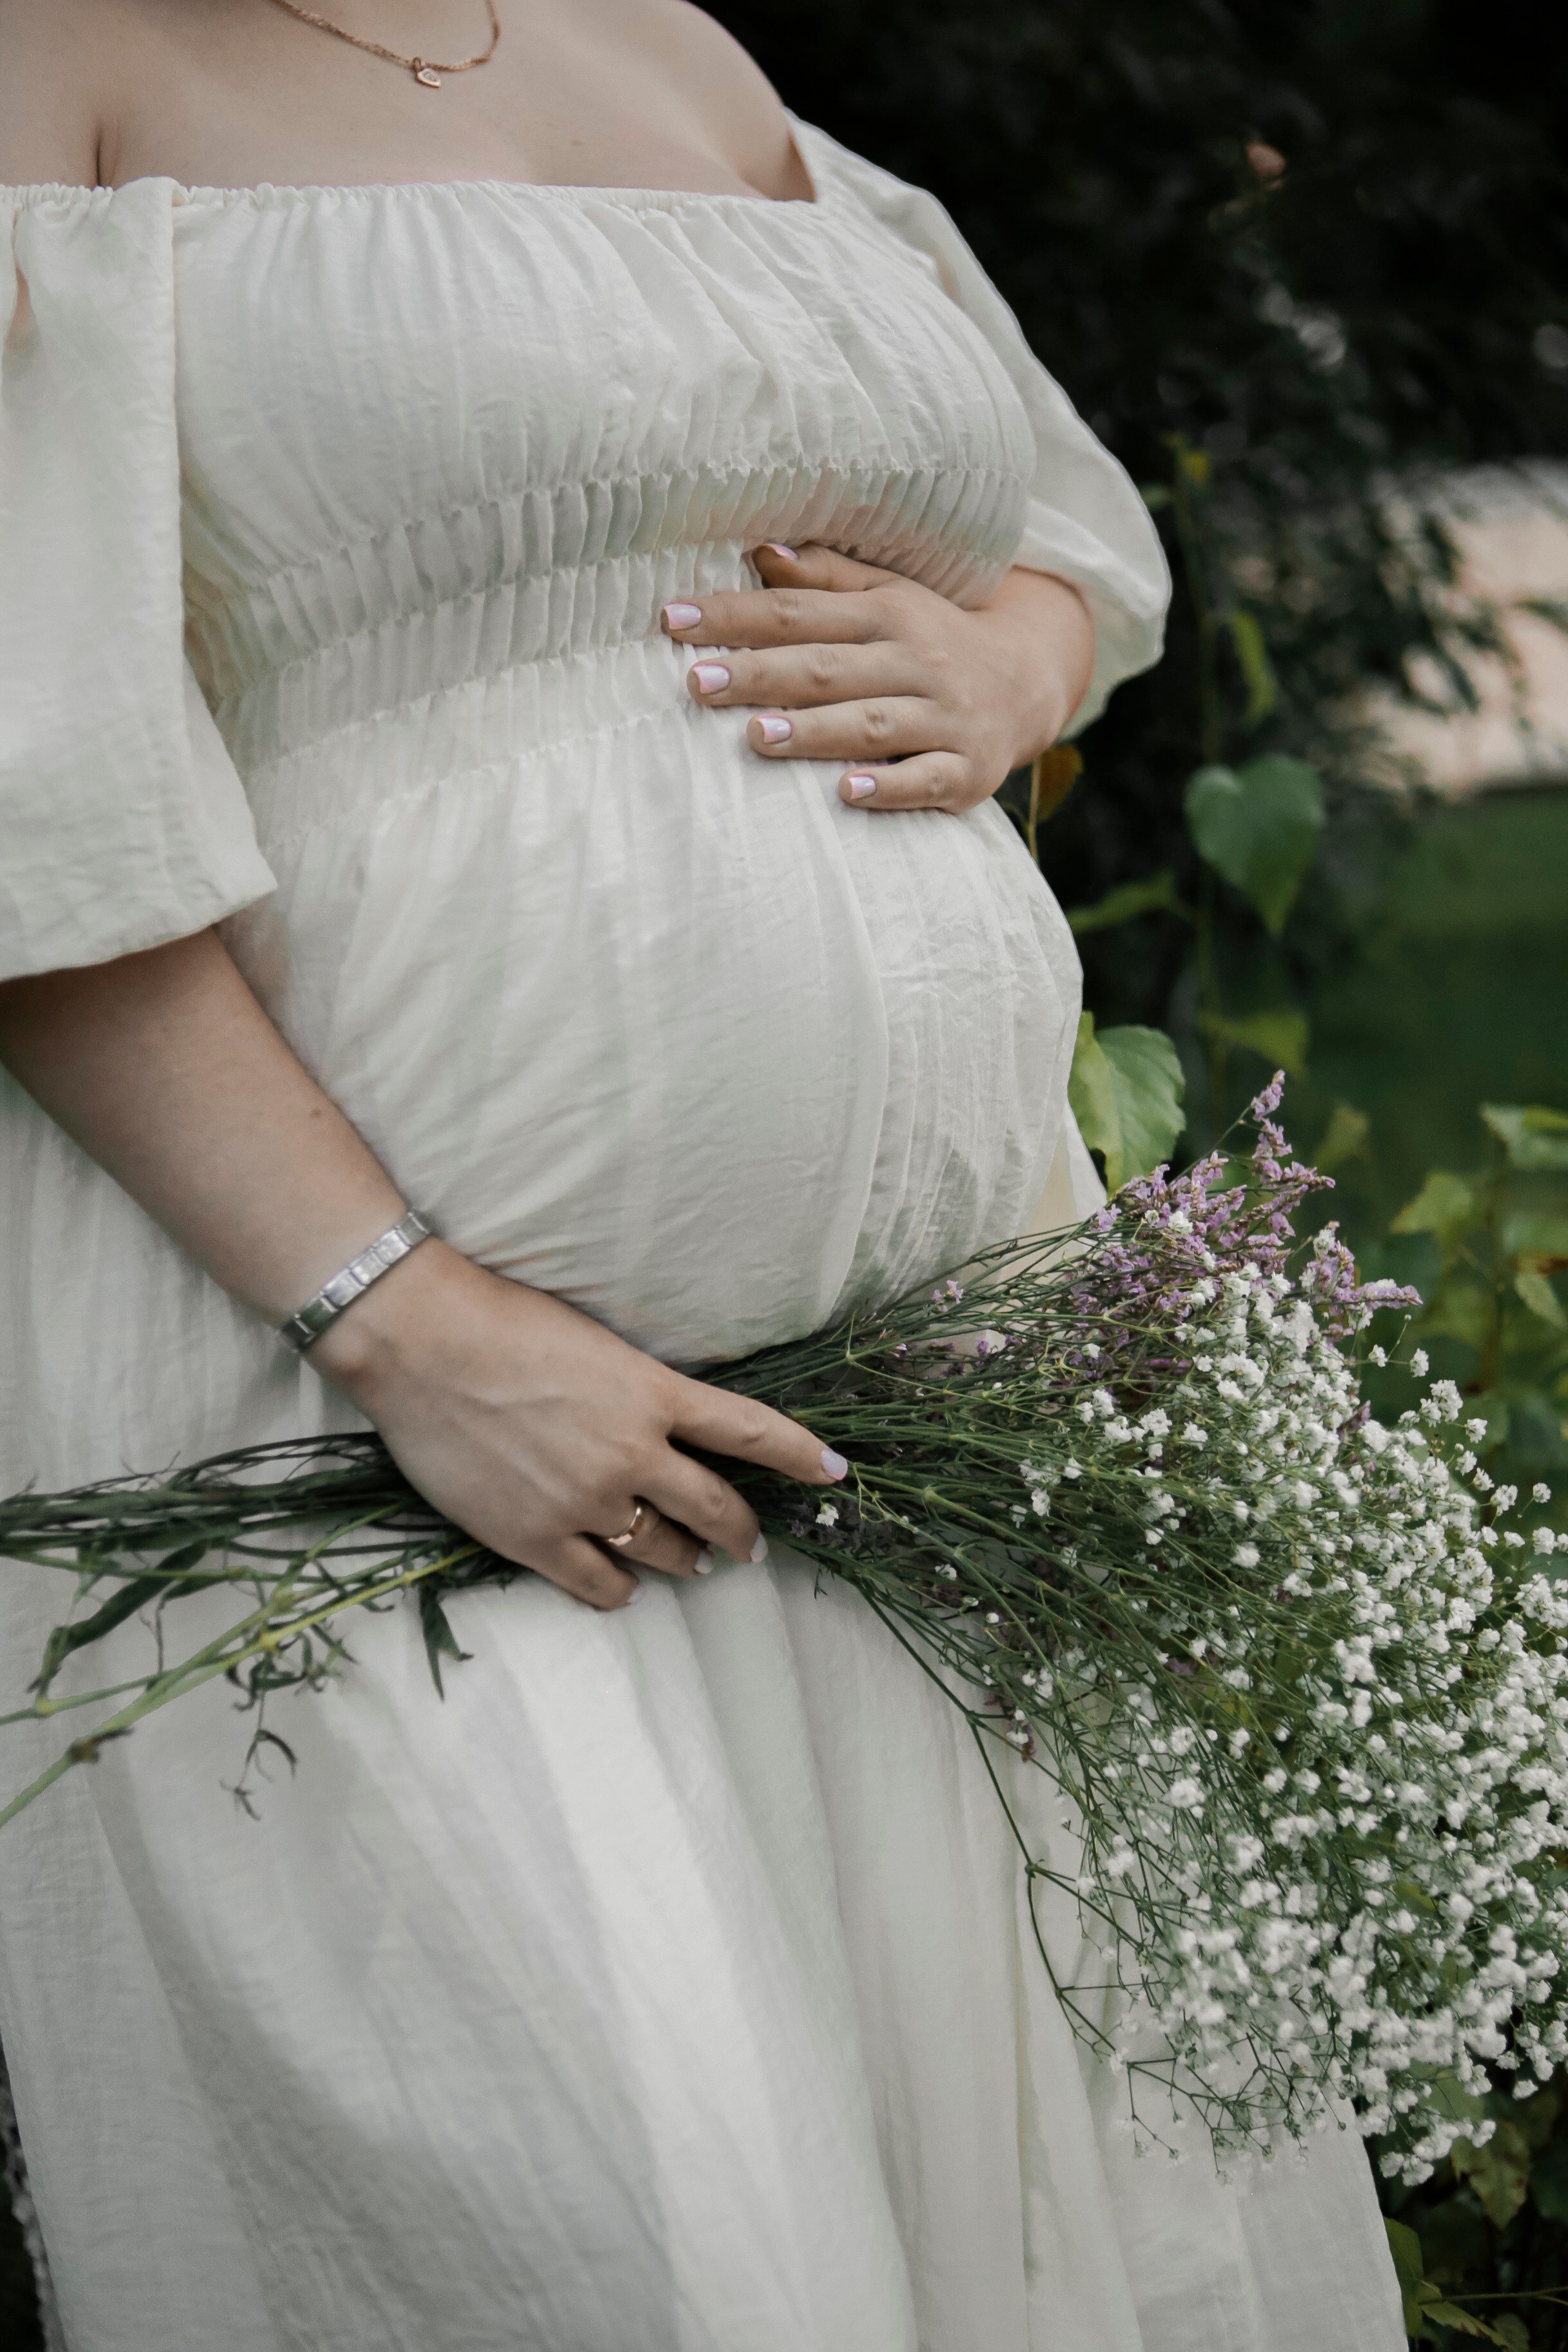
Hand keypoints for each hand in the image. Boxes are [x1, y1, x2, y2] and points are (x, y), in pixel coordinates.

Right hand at [311, 1242, 846, 1610]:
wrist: (421, 1343)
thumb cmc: (500, 1320)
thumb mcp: (595, 1343)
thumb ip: (636, 1390)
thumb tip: (659, 1422)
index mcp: (652, 1394)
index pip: (750, 1429)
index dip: (800, 1454)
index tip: (836, 1473)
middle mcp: (631, 1454)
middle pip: (714, 1506)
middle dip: (740, 1531)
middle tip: (750, 1545)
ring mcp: (585, 1502)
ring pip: (661, 1551)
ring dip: (683, 1560)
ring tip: (689, 1565)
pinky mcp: (534, 1537)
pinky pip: (597, 1584)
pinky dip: (618, 1590)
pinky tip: (623, 1587)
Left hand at [661, 542, 1093, 812]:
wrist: (1029, 683)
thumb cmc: (933, 641)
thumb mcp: (889, 597)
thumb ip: (826, 580)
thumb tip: (761, 550)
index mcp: (888, 615)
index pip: (798, 613)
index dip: (734, 615)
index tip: (671, 620)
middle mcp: (916, 662)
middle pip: (827, 667)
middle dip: (761, 674)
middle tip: (698, 683)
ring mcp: (943, 718)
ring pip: (872, 723)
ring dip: (814, 731)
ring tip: (755, 738)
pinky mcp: (966, 772)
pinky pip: (924, 779)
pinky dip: (887, 786)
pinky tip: (845, 792)